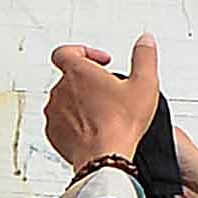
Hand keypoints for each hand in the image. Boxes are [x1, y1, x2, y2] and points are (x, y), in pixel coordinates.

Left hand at [42, 35, 166, 175]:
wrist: (103, 157)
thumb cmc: (120, 122)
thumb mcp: (144, 83)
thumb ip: (144, 56)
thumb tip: (145, 41)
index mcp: (76, 72)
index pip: (65, 51)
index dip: (84, 52)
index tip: (102, 63)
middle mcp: (59, 91)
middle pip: (70, 77)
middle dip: (90, 81)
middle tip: (111, 92)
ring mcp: (53, 113)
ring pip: (65, 100)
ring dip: (82, 102)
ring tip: (106, 112)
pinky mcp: (52, 133)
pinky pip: (62, 121)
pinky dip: (76, 122)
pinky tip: (96, 128)